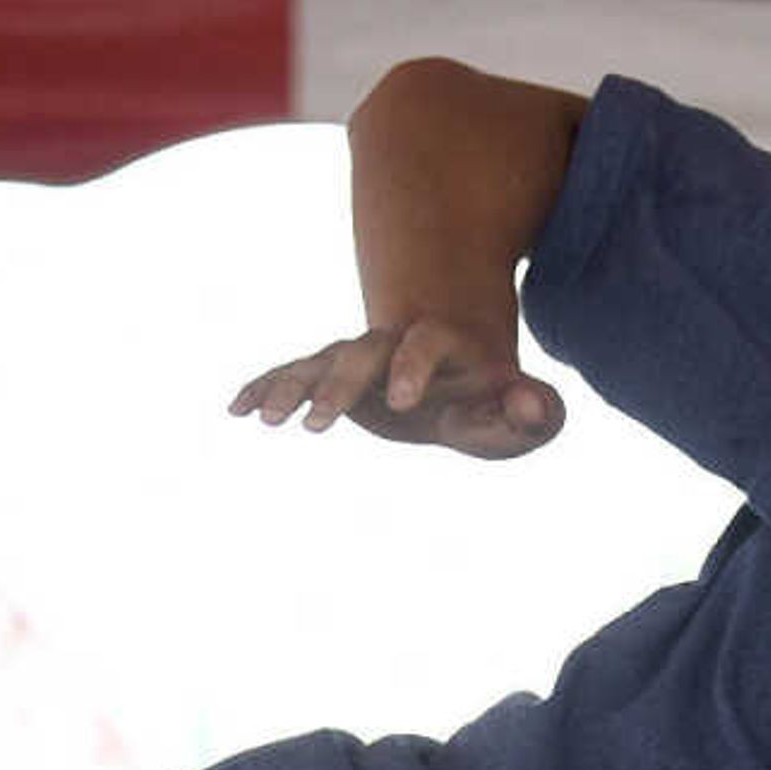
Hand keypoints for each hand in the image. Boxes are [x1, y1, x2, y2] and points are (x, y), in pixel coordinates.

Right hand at [229, 318, 562, 458]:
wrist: (460, 379)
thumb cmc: (497, 401)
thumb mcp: (525, 411)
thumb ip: (533, 410)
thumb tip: (527, 407)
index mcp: (444, 346)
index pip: (427, 344)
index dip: (414, 367)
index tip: (402, 402)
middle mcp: (394, 345)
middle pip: (363, 352)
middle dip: (339, 384)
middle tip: (315, 425)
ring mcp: (359, 359)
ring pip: (320, 363)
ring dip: (290, 388)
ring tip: (263, 420)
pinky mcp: (332, 378)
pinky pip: (293, 376)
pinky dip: (265, 388)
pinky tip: (237, 408)